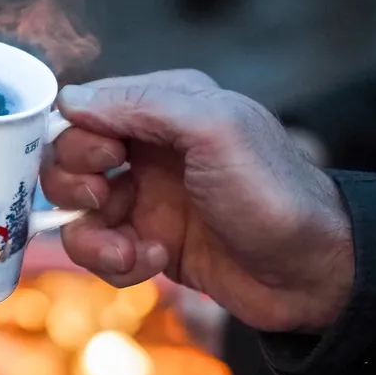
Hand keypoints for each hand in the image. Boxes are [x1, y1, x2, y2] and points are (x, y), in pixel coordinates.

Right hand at [41, 70, 353, 332]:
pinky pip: (98, 250)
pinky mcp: (145, 243)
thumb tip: (68, 100)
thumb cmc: (271, 193)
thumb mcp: (214, 130)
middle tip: (105, 197)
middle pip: (65, 158)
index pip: (84, 108)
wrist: (309, 274)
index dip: (79, 135)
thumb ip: (141, 105)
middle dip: (73, 183)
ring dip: (92, 235)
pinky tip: (156, 261)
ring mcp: (144, 199)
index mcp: (164, 107)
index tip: (108, 158)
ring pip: (74, 211)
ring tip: (130, 250)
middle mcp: (148, 149)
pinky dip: (115, 262)